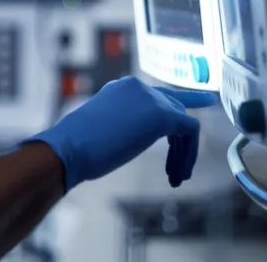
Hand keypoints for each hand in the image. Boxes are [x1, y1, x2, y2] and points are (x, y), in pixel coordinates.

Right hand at [26, 76, 217, 190]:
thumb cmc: (76, 147)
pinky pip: (190, 131)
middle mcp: (138, 87)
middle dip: (180, 142)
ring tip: (177, 178)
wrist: (69, 147)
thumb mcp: (102, 129)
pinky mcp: (163, 114)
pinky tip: (181, 174)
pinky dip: (189, 154)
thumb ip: (122, 126)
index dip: (174, 111)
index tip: (197, 108)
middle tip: (179, 170)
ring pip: (183, 122)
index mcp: (121, 88)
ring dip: (183, 153)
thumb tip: (130, 138)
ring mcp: (151, 98)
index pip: (156, 96)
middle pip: (174, 109)